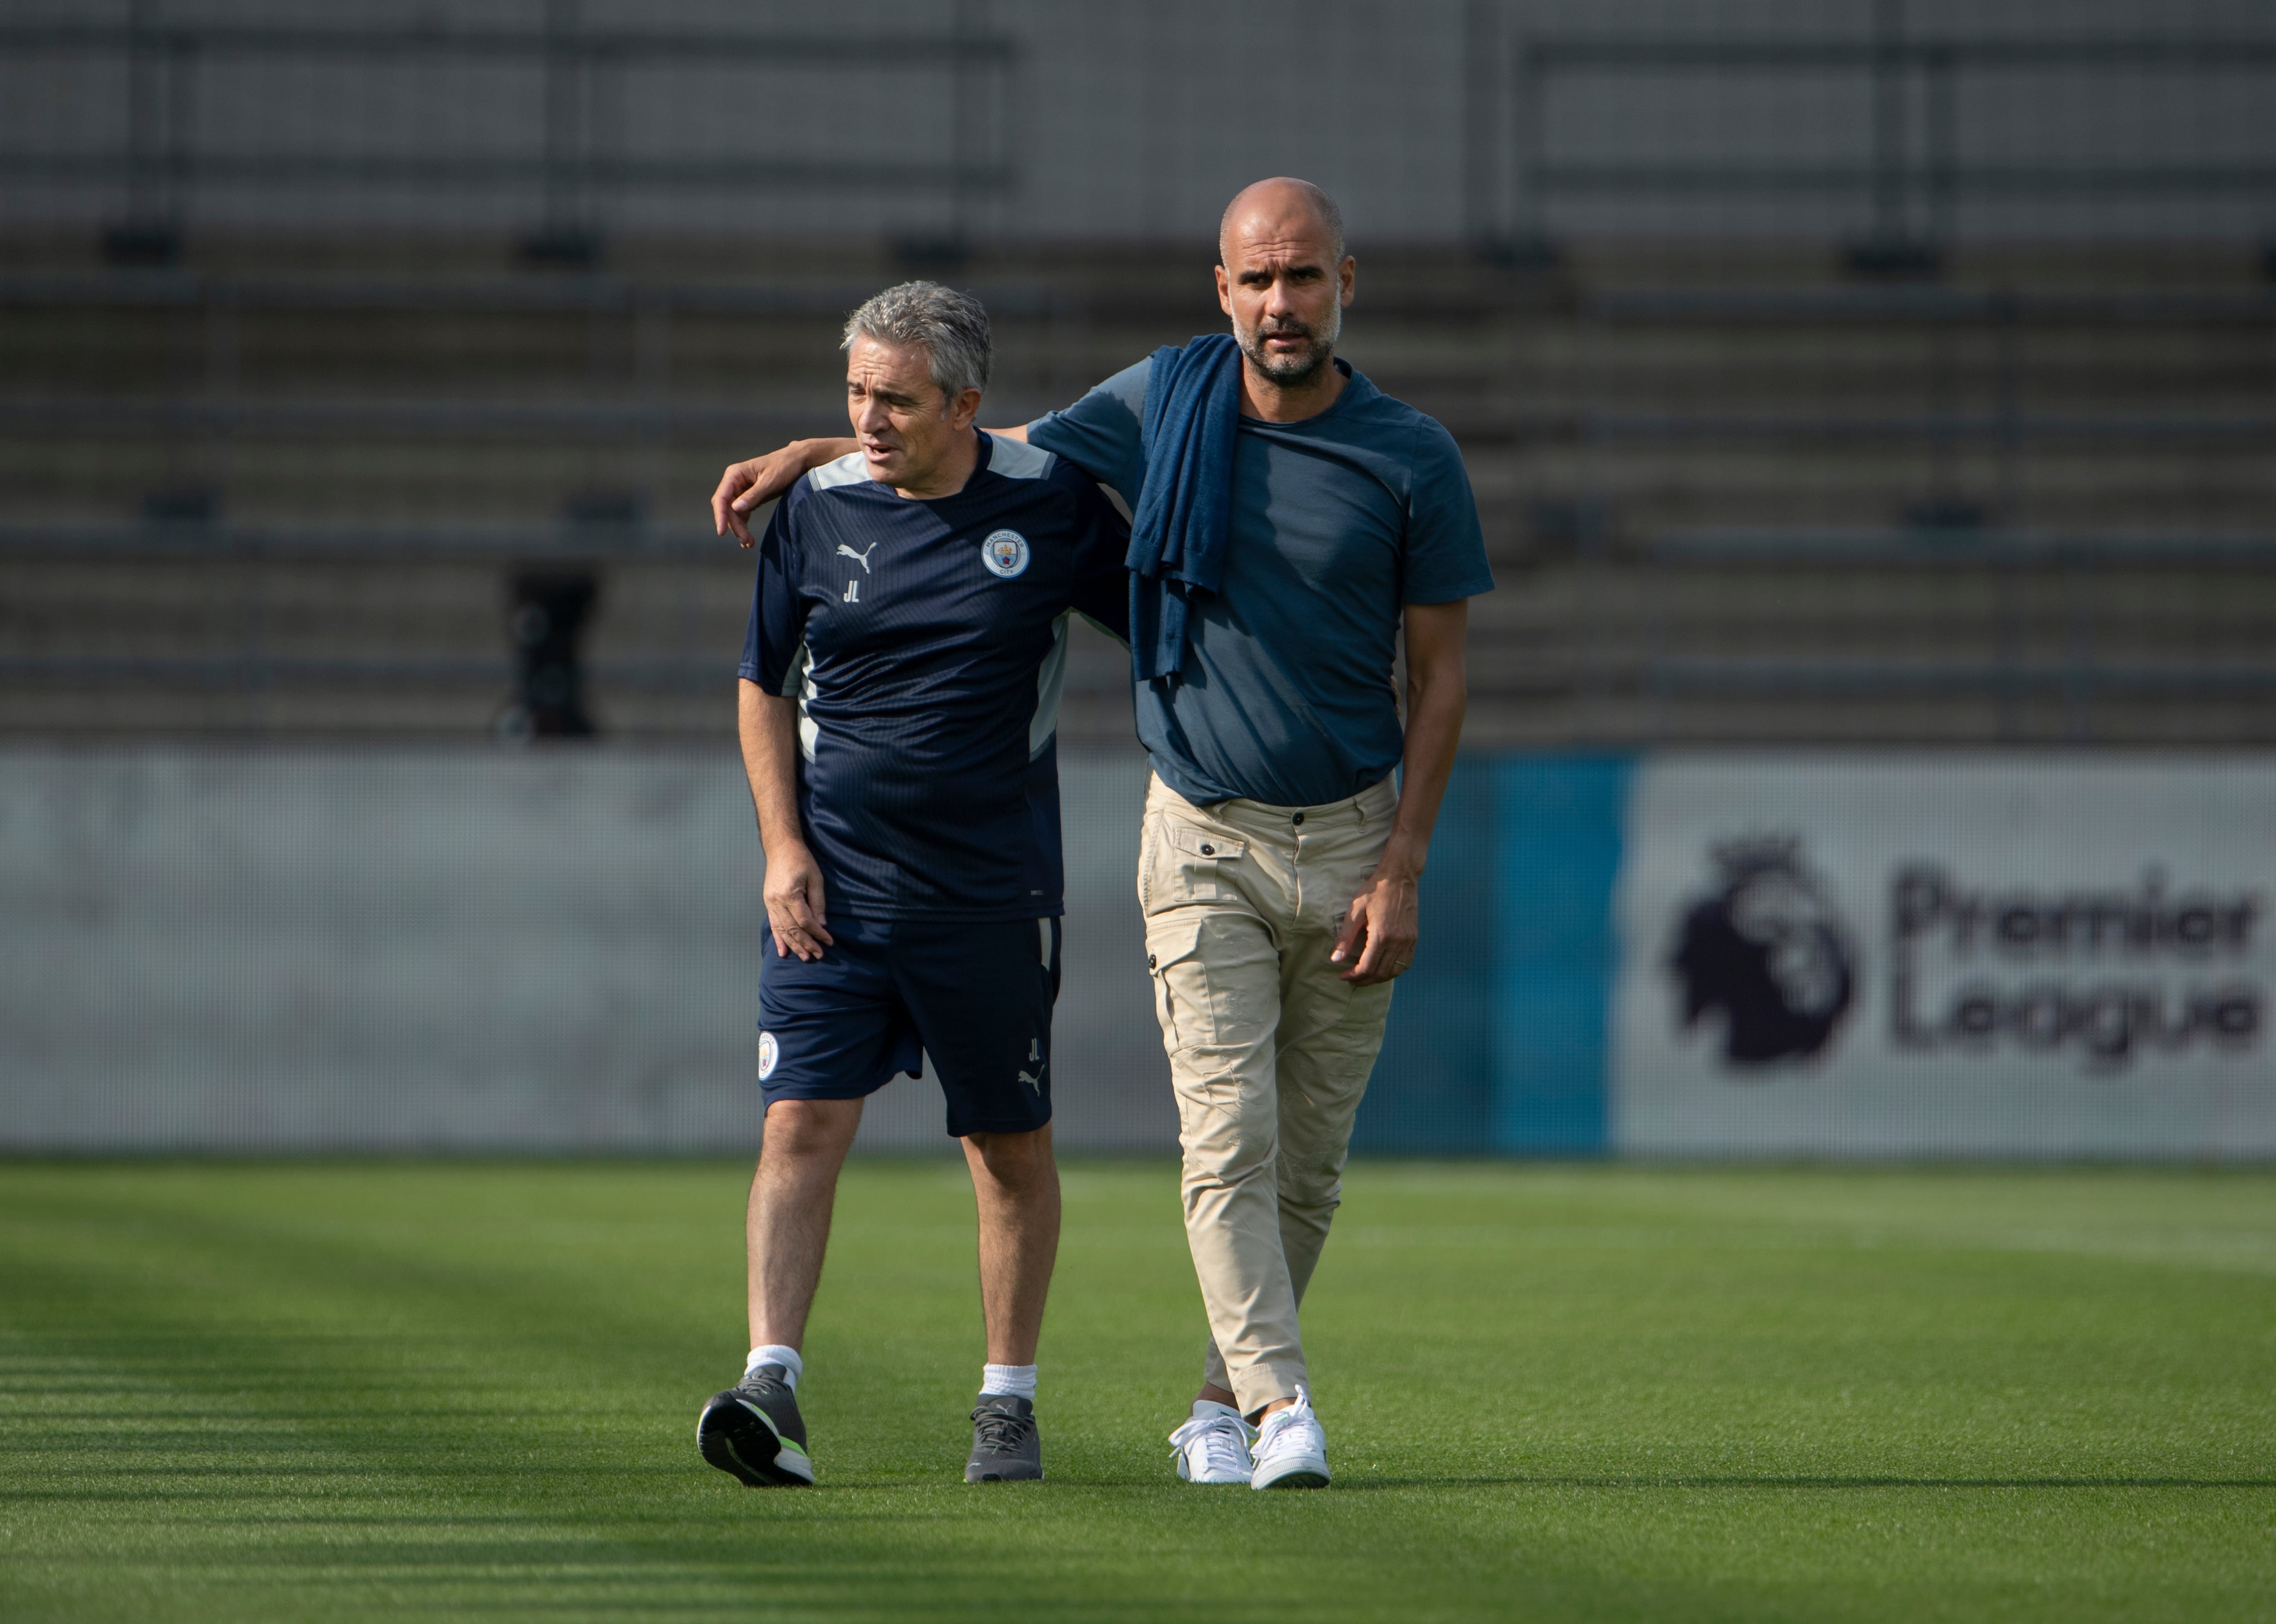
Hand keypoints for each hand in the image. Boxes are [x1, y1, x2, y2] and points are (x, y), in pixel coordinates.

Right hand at [712, 444, 817, 546]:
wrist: (797, 461)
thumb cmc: (784, 466)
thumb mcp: (770, 481)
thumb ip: (753, 495)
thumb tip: (735, 508)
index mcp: (735, 474)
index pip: (721, 497)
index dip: (720, 515)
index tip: (721, 531)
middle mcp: (734, 482)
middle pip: (726, 508)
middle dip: (734, 526)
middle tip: (746, 541)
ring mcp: (740, 490)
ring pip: (733, 514)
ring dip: (739, 529)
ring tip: (749, 543)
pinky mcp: (748, 497)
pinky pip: (741, 514)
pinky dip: (744, 526)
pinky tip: (748, 538)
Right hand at [763, 842, 834, 960]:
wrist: (780, 848)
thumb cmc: (801, 860)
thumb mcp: (815, 878)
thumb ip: (818, 902)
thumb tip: (822, 924)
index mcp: (789, 894)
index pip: (805, 921)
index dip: (817, 933)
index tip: (829, 941)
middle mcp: (777, 901)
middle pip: (793, 929)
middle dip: (806, 944)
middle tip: (818, 955)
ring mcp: (770, 903)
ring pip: (782, 930)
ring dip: (793, 945)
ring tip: (804, 957)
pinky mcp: (768, 903)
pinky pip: (773, 924)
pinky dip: (778, 939)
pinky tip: (782, 952)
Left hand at [1330, 858, 1419, 984]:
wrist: (1399, 877)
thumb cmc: (1374, 891)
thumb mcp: (1355, 911)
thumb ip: (1345, 938)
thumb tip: (1335, 959)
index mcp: (1382, 935)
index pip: (1367, 967)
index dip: (1354, 976)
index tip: (1343, 976)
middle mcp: (1398, 941)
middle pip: (1381, 973)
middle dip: (1364, 980)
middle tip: (1352, 980)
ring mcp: (1408, 941)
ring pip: (1395, 971)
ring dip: (1379, 978)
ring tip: (1365, 977)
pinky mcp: (1414, 938)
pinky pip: (1406, 963)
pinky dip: (1394, 970)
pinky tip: (1383, 968)